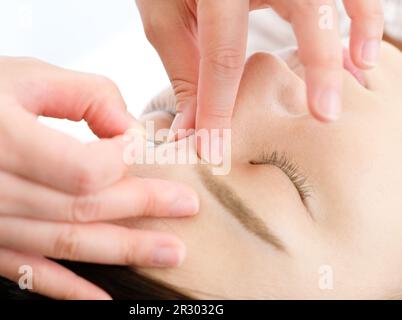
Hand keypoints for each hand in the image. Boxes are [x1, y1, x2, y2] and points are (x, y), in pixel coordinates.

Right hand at [0, 55, 198, 298]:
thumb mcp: (19, 74)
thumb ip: (84, 94)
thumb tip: (129, 129)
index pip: (85, 168)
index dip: (125, 161)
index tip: (143, 148)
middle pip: (85, 207)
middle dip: (143, 208)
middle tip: (186, 208)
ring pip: (66, 243)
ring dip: (124, 250)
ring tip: (170, 252)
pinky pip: (27, 273)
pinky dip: (68, 289)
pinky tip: (104, 300)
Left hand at [137, 0, 383, 142]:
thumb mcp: (166, 18)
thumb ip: (184, 70)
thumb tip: (193, 129)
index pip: (222, 54)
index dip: (217, 106)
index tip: (215, 149)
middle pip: (303, 10)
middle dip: (317, 66)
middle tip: (324, 116)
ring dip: (357, 31)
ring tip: (359, 74)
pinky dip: (361, 13)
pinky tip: (360, 52)